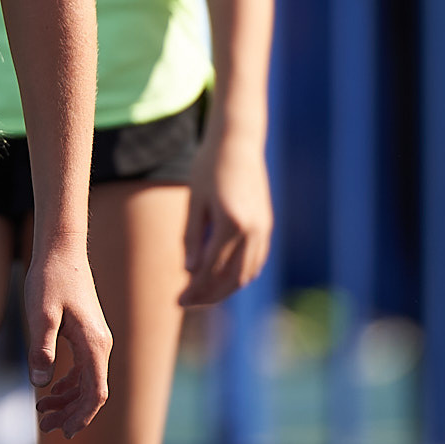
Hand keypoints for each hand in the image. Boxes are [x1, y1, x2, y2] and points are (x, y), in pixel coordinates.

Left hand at [24, 233, 111, 438]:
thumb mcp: (40, 314)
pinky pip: (82, 369)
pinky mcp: (86, 334)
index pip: (95, 392)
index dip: (82, 416)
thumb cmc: (50, 279)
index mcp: (94, 344)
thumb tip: (41, 384)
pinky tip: (50, 391)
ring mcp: (95, 340)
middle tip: (46, 429)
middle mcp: (101, 345)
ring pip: (86, 382)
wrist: (60, 250)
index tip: (65, 432)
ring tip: (43, 415)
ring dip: (67, 401)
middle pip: (91, 392)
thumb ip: (41, 349)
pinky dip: (67, 384)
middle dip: (71, 413)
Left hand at [181, 132, 273, 306]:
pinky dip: (240, 275)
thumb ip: (192, 237)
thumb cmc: (209, 166)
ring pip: (247, 273)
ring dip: (225, 289)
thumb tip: (190, 272)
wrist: (238, 140)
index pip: (210, 270)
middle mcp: (252, 230)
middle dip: (209, 296)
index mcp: (230, 223)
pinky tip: (223, 278)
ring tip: (203, 295)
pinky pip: (256, 260)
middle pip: (231, 278)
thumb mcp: (194, 200)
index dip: (194, 289)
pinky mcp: (267, 224)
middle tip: (186, 302)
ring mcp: (263, 228)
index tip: (177, 301)